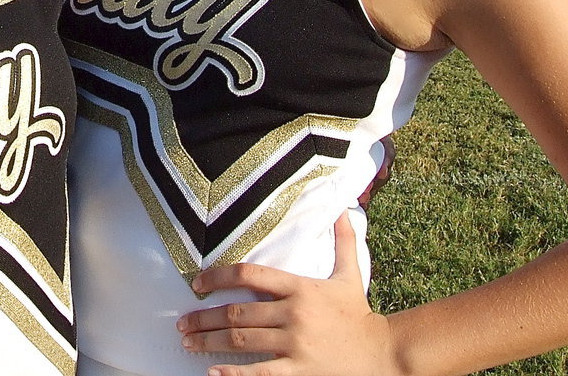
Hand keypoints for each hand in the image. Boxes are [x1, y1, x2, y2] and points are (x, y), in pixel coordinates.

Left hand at [177, 214, 398, 375]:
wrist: (385, 354)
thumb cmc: (360, 314)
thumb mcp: (351, 274)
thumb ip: (342, 241)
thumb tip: (345, 208)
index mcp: (299, 287)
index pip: (248, 275)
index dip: (217, 277)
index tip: (196, 284)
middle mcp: (293, 313)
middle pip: (237, 312)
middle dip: (204, 317)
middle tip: (182, 323)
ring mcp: (295, 344)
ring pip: (241, 341)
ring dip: (209, 342)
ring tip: (189, 344)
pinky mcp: (301, 371)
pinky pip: (260, 374)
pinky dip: (234, 375)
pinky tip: (213, 374)